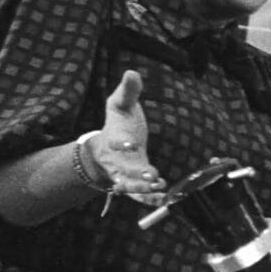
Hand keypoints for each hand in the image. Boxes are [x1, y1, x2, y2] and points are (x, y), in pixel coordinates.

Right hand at [93, 69, 165, 202]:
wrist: (107, 146)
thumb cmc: (118, 123)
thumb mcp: (121, 104)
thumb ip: (128, 91)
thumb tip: (132, 71)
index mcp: (113, 137)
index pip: (115, 140)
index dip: (121, 143)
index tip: (130, 144)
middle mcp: (116, 159)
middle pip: (122, 168)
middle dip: (135, 173)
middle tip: (151, 175)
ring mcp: (123, 174)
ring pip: (128, 185)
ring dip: (142, 189)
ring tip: (158, 186)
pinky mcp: (132, 184)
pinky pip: (137, 196)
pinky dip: (148, 200)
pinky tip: (163, 199)